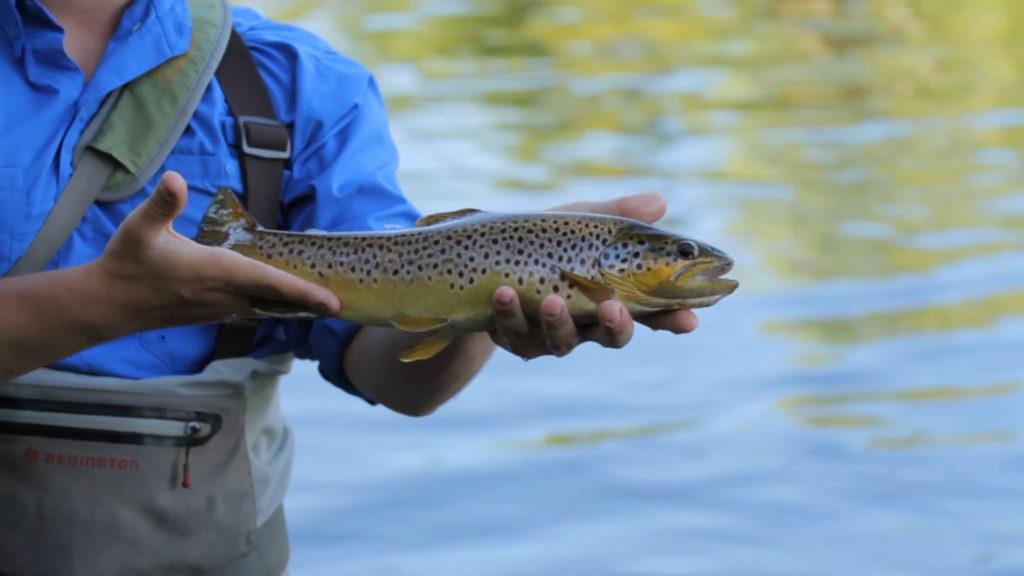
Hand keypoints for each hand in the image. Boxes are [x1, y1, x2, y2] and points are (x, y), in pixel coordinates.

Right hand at [95, 171, 339, 329]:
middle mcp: (225, 295)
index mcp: (216, 273)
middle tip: (346, 303)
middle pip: (279, 300)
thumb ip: (162, 203)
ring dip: (296, 306)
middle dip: (311, 302)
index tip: (331, 301)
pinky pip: (254, 311)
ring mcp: (220, 308)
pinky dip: (276, 307)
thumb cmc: (127, 262)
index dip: (302, 292)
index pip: (269, 283)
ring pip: (268, 309)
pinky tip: (289, 303)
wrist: (108, 303)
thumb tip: (174, 178)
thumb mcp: (139, 227)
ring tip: (327, 302)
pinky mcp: (214, 313)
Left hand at [489, 192, 698, 359]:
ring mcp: (551, 332)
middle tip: (612, 309)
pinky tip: (504, 292)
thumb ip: (618, 213)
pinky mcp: (515, 336)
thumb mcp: (582, 222)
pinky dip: (510, 313)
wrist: (487, 257)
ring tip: (550, 299)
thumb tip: (660, 201)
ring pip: (562, 340)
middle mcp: (587, 321)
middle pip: (612, 335)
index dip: (673, 318)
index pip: (652, 311)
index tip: (690, 319)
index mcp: (614, 294)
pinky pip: (514, 333)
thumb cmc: (549, 240)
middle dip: (615, 326)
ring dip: (558, 321)